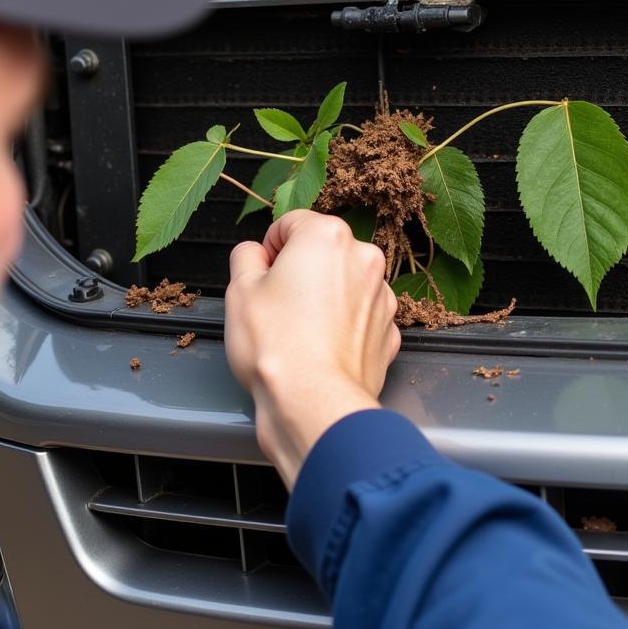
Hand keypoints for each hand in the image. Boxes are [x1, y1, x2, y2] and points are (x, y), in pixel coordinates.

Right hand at [225, 210, 400, 487]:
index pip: (290, 223)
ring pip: (343, 285)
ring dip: (322, 298)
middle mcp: (363, 259)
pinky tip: (319, 348)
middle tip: (274, 305)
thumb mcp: (239, 290)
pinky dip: (341, 327)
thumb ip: (245, 257)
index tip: (259, 274)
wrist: (314, 405)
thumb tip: (253, 254)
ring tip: (296, 331)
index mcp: (327, 236)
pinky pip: (358, 318)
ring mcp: (382, 297)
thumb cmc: (277, 347)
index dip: (268, 249)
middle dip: (299, 272)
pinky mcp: (388, 333)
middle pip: (322, 252)